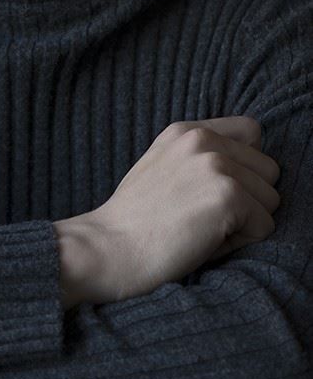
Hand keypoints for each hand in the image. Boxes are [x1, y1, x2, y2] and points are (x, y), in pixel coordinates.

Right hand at [55, 116, 279, 305]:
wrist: (107, 248)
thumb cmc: (134, 222)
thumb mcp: (161, 168)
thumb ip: (198, 157)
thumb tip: (249, 168)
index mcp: (186, 131)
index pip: (252, 132)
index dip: (246, 166)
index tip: (216, 191)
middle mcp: (202, 139)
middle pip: (268, 171)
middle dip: (248, 200)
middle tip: (202, 217)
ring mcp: (216, 165)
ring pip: (271, 200)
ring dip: (245, 223)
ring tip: (201, 229)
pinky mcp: (228, 195)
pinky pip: (265, 226)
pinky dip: (240, 243)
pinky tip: (203, 241)